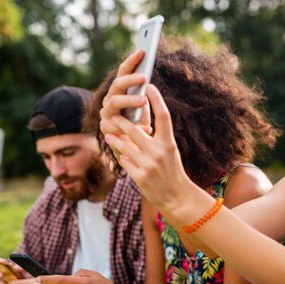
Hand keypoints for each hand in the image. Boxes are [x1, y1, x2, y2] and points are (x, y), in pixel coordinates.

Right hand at [99, 50, 152, 158]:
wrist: (135, 153)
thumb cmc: (141, 127)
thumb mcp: (144, 109)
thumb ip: (144, 95)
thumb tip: (149, 80)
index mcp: (118, 92)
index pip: (122, 72)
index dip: (131, 61)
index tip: (143, 51)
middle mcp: (109, 101)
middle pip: (116, 85)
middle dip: (129, 80)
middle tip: (144, 77)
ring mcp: (106, 115)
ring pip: (113, 103)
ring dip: (128, 100)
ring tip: (143, 101)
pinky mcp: (106, 131)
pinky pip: (116, 125)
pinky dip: (130, 126)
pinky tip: (146, 128)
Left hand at [103, 84, 192, 210]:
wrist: (176, 197)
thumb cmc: (172, 171)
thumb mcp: (170, 152)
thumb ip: (158, 138)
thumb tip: (143, 123)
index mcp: (169, 143)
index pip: (163, 116)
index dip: (157, 99)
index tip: (150, 86)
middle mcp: (159, 152)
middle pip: (135, 130)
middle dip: (122, 121)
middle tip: (113, 114)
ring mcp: (149, 165)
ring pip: (125, 146)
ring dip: (114, 139)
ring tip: (108, 133)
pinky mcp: (140, 177)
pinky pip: (125, 162)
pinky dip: (122, 158)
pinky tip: (120, 155)